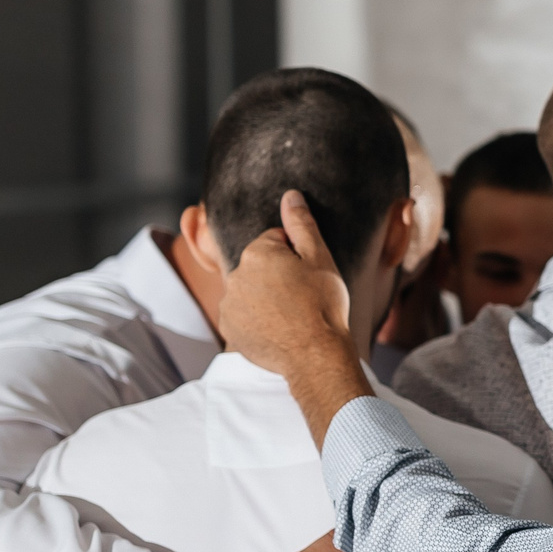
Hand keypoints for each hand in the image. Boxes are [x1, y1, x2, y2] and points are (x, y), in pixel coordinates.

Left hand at [217, 191, 370, 442]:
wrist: (315, 355)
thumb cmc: (323, 305)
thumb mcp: (320, 259)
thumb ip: (301, 225)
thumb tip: (290, 196)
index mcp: (258, 252)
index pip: (275, 241)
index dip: (296, 256)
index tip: (310, 276)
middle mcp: (236, 274)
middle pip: (260, 266)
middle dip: (278, 276)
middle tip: (304, 296)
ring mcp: (229, 304)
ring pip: (251, 291)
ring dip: (267, 298)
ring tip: (293, 315)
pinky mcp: (229, 329)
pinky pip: (243, 316)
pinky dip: (257, 320)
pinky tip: (279, 329)